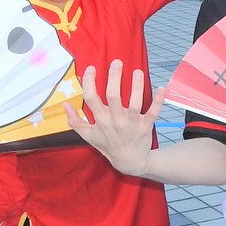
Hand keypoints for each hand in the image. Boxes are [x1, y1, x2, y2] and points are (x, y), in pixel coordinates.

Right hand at [64, 59, 162, 176]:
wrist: (130, 162)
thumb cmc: (108, 146)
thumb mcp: (88, 136)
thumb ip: (75, 121)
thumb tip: (64, 104)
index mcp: (100, 120)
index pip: (91, 98)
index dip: (89, 82)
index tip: (91, 68)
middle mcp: (116, 121)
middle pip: (113, 97)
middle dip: (114, 78)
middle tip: (116, 62)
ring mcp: (132, 124)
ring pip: (135, 103)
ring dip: (137, 87)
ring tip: (137, 71)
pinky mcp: (146, 126)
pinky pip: (153, 112)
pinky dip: (158, 101)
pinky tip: (161, 88)